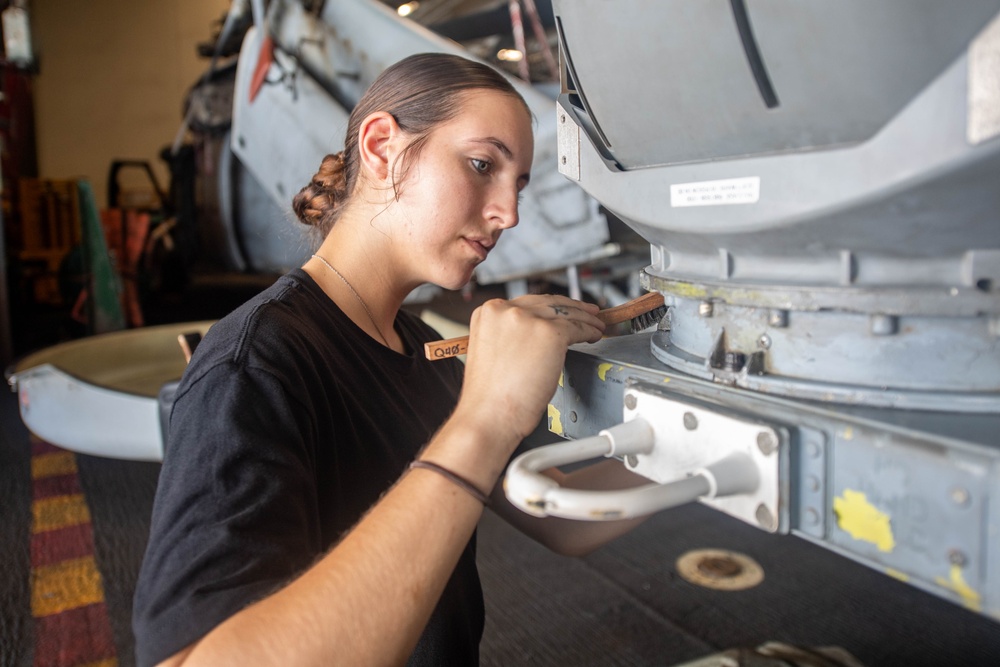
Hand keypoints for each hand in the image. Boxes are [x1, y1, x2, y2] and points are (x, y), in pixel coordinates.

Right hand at [456, 295, 604, 446]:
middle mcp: (506, 310)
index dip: (551, 306)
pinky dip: (590, 331)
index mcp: (489, 312)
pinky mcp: (550, 334)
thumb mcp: (493, 350)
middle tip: (588, 312)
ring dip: (586, 319)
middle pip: (549, 303)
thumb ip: (511, 335)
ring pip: (567, 314)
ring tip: (596, 325)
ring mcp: (528, 319)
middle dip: (572, 307)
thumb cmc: (490, 395)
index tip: (563, 310)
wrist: (489, 416)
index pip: (529, 302)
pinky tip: (594, 336)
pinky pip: (578, 328)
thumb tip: (536, 334)